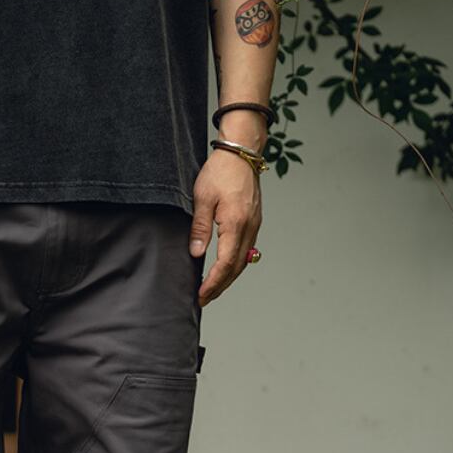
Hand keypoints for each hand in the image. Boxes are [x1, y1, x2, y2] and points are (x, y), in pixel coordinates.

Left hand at [189, 146, 262, 306]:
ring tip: (212, 289)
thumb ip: (199, 228)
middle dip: (220, 286)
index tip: (201, 295)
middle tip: (204, 299)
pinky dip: (236, 264)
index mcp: (236, 223)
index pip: (226, 263)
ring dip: (228, 277)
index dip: (214, 282)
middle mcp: (250, 227)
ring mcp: (255, 225)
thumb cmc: (220, 172)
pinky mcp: (255, 221)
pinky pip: (247, 249)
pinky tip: (225, 268)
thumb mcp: (202, 198)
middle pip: (237, 267)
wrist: (241, 153)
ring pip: (244, 260)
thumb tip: (196, 254)